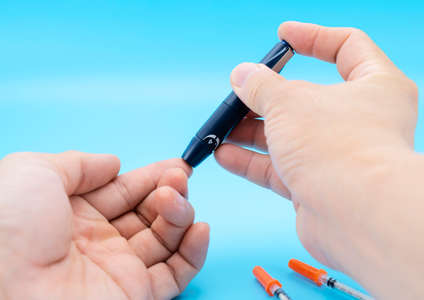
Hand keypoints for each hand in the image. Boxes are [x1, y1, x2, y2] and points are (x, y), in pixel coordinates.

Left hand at [0, 151, 208, 299]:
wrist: (8, 286)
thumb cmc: (9, 226)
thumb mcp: (34, 172)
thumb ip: (78, 163)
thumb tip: (113, 164)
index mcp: (74, 214)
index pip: (124, 192)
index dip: (150, 177)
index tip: (175, 165)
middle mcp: (98, 241)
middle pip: (148, 213)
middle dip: (169, 191)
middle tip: (179, 177)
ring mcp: (117, 269)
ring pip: (165, 240)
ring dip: (180, 214)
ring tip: (175, 198)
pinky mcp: (135, 295)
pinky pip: (175, 275)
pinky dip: (194, 253)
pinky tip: (200, 229)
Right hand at [215, 21, 417, 291]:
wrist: (356, 217)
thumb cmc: (337, 147)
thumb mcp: (289, 102)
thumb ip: (261, 86)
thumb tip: (242, 76)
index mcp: (375, 86)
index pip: (348, 46)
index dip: (312, 37)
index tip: (282, 36)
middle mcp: (360, 121)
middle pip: (307, 98)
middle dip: (266, 96)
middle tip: (237, 93)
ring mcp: (339, 156)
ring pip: (289, 136)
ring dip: (252, 131)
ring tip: (221, 127)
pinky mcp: (320, 186)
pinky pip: (280, 168)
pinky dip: (252, 161)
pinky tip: (223, 154)